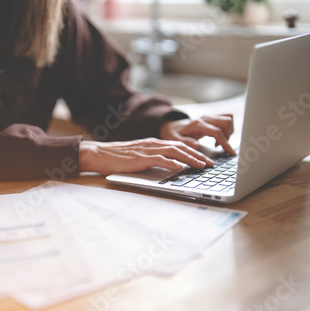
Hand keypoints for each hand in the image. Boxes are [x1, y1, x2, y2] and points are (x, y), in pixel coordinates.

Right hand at [79, 138, 213, 174]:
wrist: (100, 154)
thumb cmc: (116, 158)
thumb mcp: (138, 156)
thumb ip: (152, 159)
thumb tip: (168, 167)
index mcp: (153, 143)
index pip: (178, 146)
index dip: (193, 152)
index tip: (204, 160)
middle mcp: (152, 144)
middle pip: (180, 147)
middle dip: (197, 155)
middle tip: (210, 164)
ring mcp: (147, 150)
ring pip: (174, 152)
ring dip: (190, 159)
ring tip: (201, 166)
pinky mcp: (140, 158)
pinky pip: (159, 159)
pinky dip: (171, 162)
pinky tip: (180, 167)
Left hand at [160, 114, 235, 154]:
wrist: (172, 127)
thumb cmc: (174, 134)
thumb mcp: (175, 140)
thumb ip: (185, 142)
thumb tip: (196, 146)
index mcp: (197, 125)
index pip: (216, 131)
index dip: (225, 142)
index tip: (230, 152)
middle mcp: (205, 118)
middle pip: (226, 122)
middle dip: (228, 136)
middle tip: (220, 147)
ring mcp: (209, 117)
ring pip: (228, 119)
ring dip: (228, 132)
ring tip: (218, 143)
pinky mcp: (211, 118)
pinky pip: (226, 118)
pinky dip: (227, 128)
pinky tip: (219, 138)